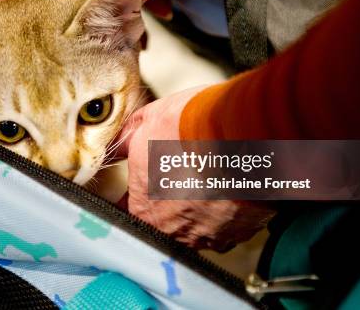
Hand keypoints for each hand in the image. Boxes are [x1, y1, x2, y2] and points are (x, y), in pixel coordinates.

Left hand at [115, 88, 275, 250]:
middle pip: (163, 221)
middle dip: (166, 199)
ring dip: (197, 205)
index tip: (139, 182)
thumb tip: (115, 149)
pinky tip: (226, 184)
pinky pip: (225, 224)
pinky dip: (224, 206)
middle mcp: (175, 231)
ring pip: (196, 225)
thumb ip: (124, 142)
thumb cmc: (191, 128)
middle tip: (176, 171)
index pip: (126, 212)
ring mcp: (210, 235)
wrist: (245, 132)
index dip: (131, 194)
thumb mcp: (145, 123)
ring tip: (203, 175)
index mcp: (145, 210)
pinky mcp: (239, 231)